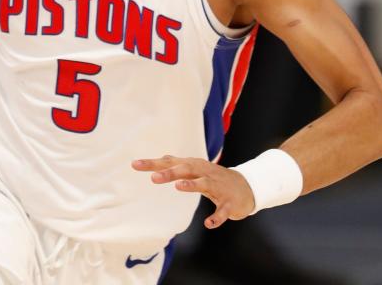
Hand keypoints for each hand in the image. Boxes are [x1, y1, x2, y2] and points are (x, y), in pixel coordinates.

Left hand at [132, 155, 255, 228]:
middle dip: (170, 173)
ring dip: (192, 185)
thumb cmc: (216, 177)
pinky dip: (216, 217)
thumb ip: (178, 164)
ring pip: (204, 184)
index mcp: (194, 166)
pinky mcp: (228, 203)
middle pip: (186, 170)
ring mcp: (218, 187)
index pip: (170, 163)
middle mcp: (205, 173)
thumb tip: (161, 157)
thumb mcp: (197, 169)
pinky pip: (222, 211)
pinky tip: (208, 224)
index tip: (135, 165)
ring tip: (179, 187)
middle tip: (153, 178)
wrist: (247, 187)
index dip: (153, 164)